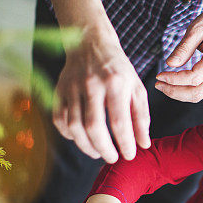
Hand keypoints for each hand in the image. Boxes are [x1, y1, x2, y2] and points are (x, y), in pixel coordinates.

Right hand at [52, 25, 151, 162]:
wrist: (90, 43)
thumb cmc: (118, 70)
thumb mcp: (136, 88)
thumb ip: (141, 117)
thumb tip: (143, 144)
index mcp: (115, 83)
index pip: (119, 121)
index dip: (124, 142)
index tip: (129, 155)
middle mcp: (91, 85)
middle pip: (93, 126)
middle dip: (104, 148)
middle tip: (112, 158)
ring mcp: (72, 87)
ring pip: (74, 126)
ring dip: (86, 145)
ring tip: (98, 152)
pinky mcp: (59, 90)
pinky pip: (59, 119)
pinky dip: (69, 134)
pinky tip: (81, 139)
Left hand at [155, 3, 202, 102]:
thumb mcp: (197, 28)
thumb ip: (184, 48)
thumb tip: (169, 64)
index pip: (194, 78)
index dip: (174, 80)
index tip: (159, 75)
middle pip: (197, 93)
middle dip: (175, 92)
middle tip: (158, 84)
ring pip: (199, 95)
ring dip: (179, 94)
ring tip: (163, 85)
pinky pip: (201, 89)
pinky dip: (186, 89)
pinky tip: (174, 82)